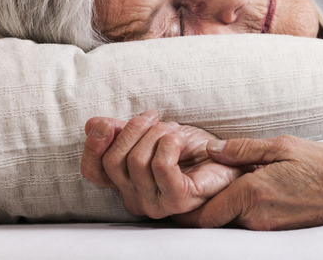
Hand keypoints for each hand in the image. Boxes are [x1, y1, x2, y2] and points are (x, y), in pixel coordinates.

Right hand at [80, 110, 242, 218]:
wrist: (229, 160)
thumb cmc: (192, 149)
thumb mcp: (152, 133)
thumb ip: (122, 131)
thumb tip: (93, 124)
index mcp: (125, 183)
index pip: (93, 170)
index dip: (93, 146)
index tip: (107, 123)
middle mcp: (135, 198)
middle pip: (113, 160)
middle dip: (134, 129)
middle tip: (155, 118)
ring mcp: (156, 203)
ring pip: (137, 160)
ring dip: (157, 133)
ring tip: (174, 131)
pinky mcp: (178, 200)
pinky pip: (161, 165)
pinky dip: (170, 143)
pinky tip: (181, 141)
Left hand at [173, 135, 322, 229]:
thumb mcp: (283, 145)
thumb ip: (243, 149)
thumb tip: (213, 149)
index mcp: (253, 193)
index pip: (204, 214)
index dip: (185, 207)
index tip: (177, 189)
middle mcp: (256, 218)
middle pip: (213, 221)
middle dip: (199, 206)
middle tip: (190, 184)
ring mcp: (267, 228)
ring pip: (229, 222)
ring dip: (220, 206)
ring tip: (219, 181)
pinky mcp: (276, 231)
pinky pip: (246, 223)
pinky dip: (238, 210)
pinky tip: (245, 190)